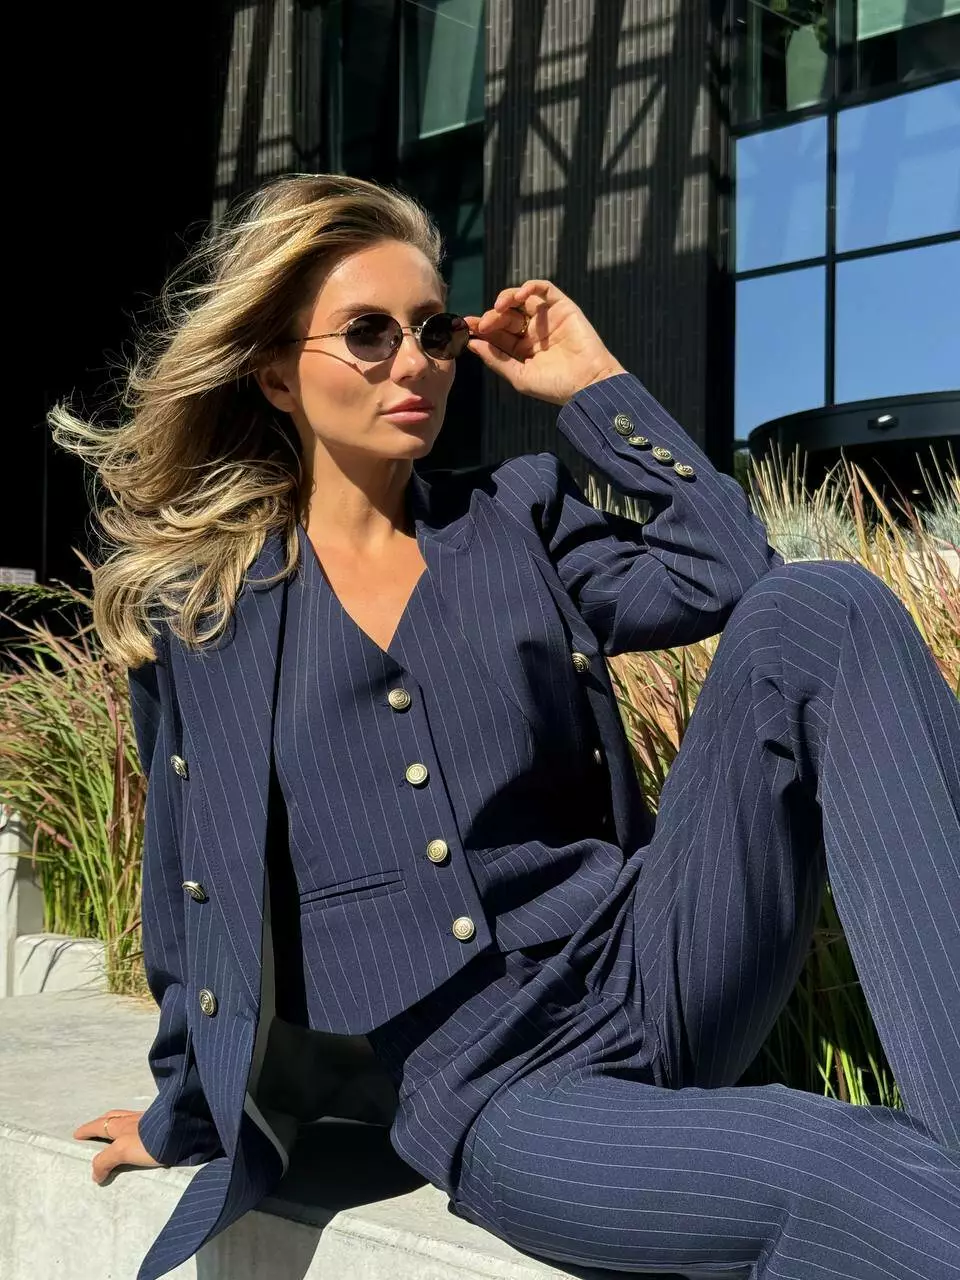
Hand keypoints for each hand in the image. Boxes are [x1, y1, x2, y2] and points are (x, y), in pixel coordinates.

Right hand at [73, 1109, 161, 1183]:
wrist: (182, 1134)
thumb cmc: (150, 1141)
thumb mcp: (123, 1150)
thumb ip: (106, 1160)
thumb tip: (95, 1174)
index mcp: (121, 1125)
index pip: (99, 1125)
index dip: (87, 1130)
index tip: (76, 1134)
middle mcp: (133, 1119)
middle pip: (113, 1117)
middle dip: (101, 1122)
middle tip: (94, 1127)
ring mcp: (148, 1121)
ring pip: (127, 1119)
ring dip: (117, 1123)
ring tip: (115, 1131)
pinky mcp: (162, 1125)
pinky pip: (141, 1124)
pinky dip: (133, 1127)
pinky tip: (139, 1134)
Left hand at [464, 280, 626, 405]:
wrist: (588, 384)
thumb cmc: (556, 387)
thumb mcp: (520, 376)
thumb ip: (496, 359)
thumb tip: (472, 344)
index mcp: (522, 350)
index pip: (497, 334)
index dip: (482, 328)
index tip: (467, 327)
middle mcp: (533, 332)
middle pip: (505, 316)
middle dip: (491, 317)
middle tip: (483, 323)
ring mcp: (547, 319)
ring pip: (520, 299)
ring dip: (506, 298)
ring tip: (498, 308)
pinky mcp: (562, 307)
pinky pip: (544, 289)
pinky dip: (529, 287)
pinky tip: (517, 296)